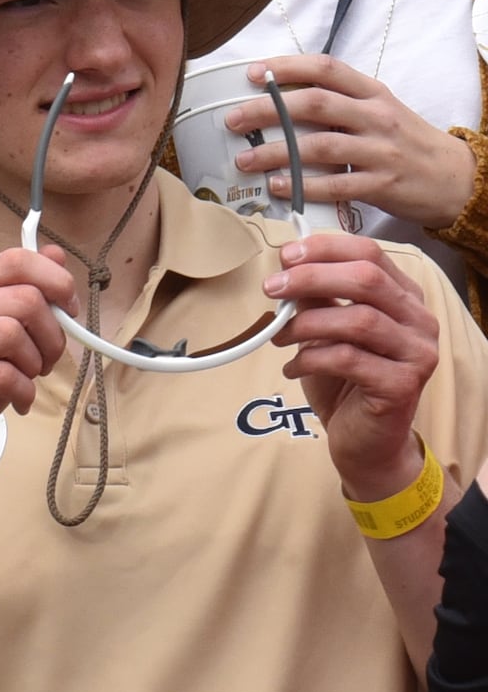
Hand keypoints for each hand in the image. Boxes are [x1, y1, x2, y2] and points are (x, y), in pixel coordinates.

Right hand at [0, 246, 72, 496]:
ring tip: (27, 380)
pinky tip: (18, 401)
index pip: (16, 260)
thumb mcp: (2, 335)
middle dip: (52, 335)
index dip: (56, 281)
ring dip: (36, 364)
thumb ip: (26, 292)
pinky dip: (23, 392)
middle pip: (24, 300)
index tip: (68, 311)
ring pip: (13, 335)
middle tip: (47, 361)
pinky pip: (3, 375)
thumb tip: (55, 253)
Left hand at [222, 57, 476, 229]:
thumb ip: (339, 104)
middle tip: (232, 119)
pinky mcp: (382, 184)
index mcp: (373, 93)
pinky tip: (277, 186)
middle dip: (268, 110)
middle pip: (315, 104)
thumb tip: (279, 100)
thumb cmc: (405, 142)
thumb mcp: (378, 111)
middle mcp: (376, 117)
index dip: (287, 67)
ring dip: (276, 152)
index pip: (327, 68)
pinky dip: (303, 185)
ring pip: (320, 146)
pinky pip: (336, 185)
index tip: (253, 73)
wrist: (456, 177)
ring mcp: (381, 151)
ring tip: (244, 159)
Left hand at [269, 229, 441, 503]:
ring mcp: (417, 353)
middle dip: (311, 278)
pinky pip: (349, 359)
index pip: (371, 254)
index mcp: (404, 298)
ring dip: (306, 324)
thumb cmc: (345, 382)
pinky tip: (293, 368)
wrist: (366, 442)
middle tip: (272, 289)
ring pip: (359, 320)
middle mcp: (419, 320)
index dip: (326, 249)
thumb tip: (287, 267)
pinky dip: (311, 359)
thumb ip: (315, 300)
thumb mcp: (325, 333)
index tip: (286, 255)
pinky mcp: (402, 385)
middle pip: (366, 280)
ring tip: (279, 337)